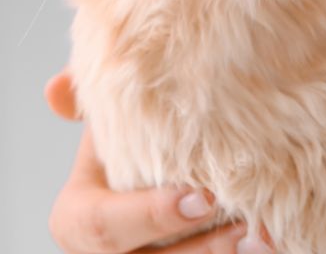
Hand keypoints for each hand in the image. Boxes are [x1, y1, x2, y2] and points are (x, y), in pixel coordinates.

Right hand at [45, 72, 257, 252]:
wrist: (159, 164)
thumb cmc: (131, 139)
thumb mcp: (107, 116)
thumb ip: (88, 97)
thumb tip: (55, 88)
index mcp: (78, 219)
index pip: (103, 227)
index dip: (151, 216)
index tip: (201, 196)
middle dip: (199, 250)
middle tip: (244, 225)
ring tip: (264, 238)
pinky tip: (270, 243)